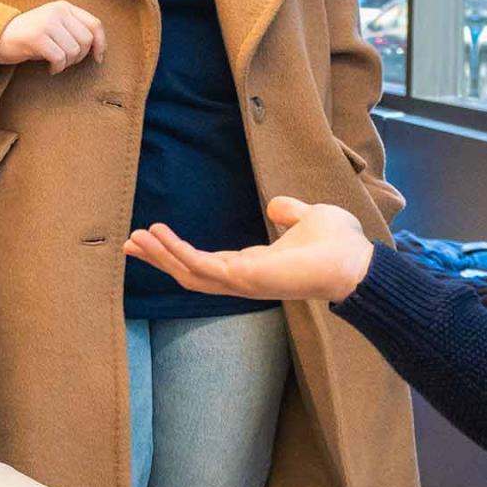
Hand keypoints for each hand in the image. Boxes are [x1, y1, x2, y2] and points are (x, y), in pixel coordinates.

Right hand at [0, 1, 106, 73]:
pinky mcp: (36, 37)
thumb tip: (99, 48)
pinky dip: (58, 68)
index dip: (101, 44)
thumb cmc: (31, 37)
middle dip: (80, 57)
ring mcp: (46, 23)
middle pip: (86, 40)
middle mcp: (57, 11)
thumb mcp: (55, 27)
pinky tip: (50, 69)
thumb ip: (74, 30)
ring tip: (56, 64)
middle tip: (66, 62)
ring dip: (67, 64)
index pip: (95, 24)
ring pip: (73, 51)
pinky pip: (59, 58)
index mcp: (64, 7)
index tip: (98, 58)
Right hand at [123, 196, 375, 303]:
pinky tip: (159, 234)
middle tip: (130, 243)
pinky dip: (178, 251)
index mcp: (253, 266)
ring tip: (135, 238)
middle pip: (190, 273)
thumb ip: (289, 212)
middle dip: (159, 259)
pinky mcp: (244, 278)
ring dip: (161, 256)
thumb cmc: (339, 244)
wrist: (357, 260)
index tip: (153, 236)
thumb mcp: (308, 217)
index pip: (206, 263)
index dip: (178, 252)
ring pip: (189, 273)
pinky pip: (201, 266)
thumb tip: (277, 205)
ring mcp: (242, 282)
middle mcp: (243, 278)